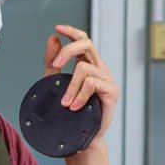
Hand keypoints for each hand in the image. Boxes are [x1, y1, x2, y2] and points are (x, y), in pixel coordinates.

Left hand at [44, 25, 117, 140]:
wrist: (80, 136)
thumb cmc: (69, 112)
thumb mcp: (55, 84)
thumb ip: (53, 63)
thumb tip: (53, 38)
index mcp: (87, 64)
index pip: (83, 40)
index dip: (71, 32)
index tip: (58, 28)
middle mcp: (99, 68)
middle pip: (87, 44)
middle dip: (68, 50)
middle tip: (55, 66)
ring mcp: (107, 78)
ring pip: (84, 68)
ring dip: (70, 87)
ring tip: (65, 104)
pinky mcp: (111, 91)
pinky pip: (92, 83)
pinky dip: (79, 95)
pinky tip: (74, 107)